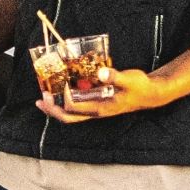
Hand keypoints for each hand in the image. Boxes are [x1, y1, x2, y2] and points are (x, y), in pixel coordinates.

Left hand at [42, 56, 174, 121]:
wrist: (150, 94)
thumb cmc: (139, 87)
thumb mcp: (128, 79)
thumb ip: (114, 76)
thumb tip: (99, 73)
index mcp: (100, 108)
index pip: (75, 109)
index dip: (63, 101)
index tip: (57, 87)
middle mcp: (96, 111)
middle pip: (69, 117)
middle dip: (52, 110)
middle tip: (39, 101)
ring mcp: (96, 109)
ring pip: (72, 113)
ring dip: (57, 106)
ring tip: (44, 97)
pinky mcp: (98, 103)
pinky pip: (78, 105)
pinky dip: (67, 100)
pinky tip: (63, 89)